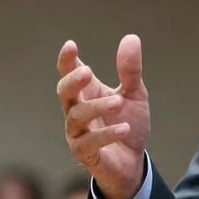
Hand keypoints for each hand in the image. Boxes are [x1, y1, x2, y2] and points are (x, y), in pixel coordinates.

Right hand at [56, 34, 149, 198]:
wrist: (133, 161)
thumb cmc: (128, 123)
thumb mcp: (134, 94)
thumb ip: (130, 70)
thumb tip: (131, 37)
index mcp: (87, 93)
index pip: (70, 73)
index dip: (67, 60)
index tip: (70, 45)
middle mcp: (76, 111)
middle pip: (64, 92)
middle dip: (72, 82)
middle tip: (88, 72)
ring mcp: (78, 132)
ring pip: (77, 116)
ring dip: (97, 107)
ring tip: (118, 102)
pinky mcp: (85, 153)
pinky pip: (90, 142)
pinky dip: (107, 134)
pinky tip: (124, 128)